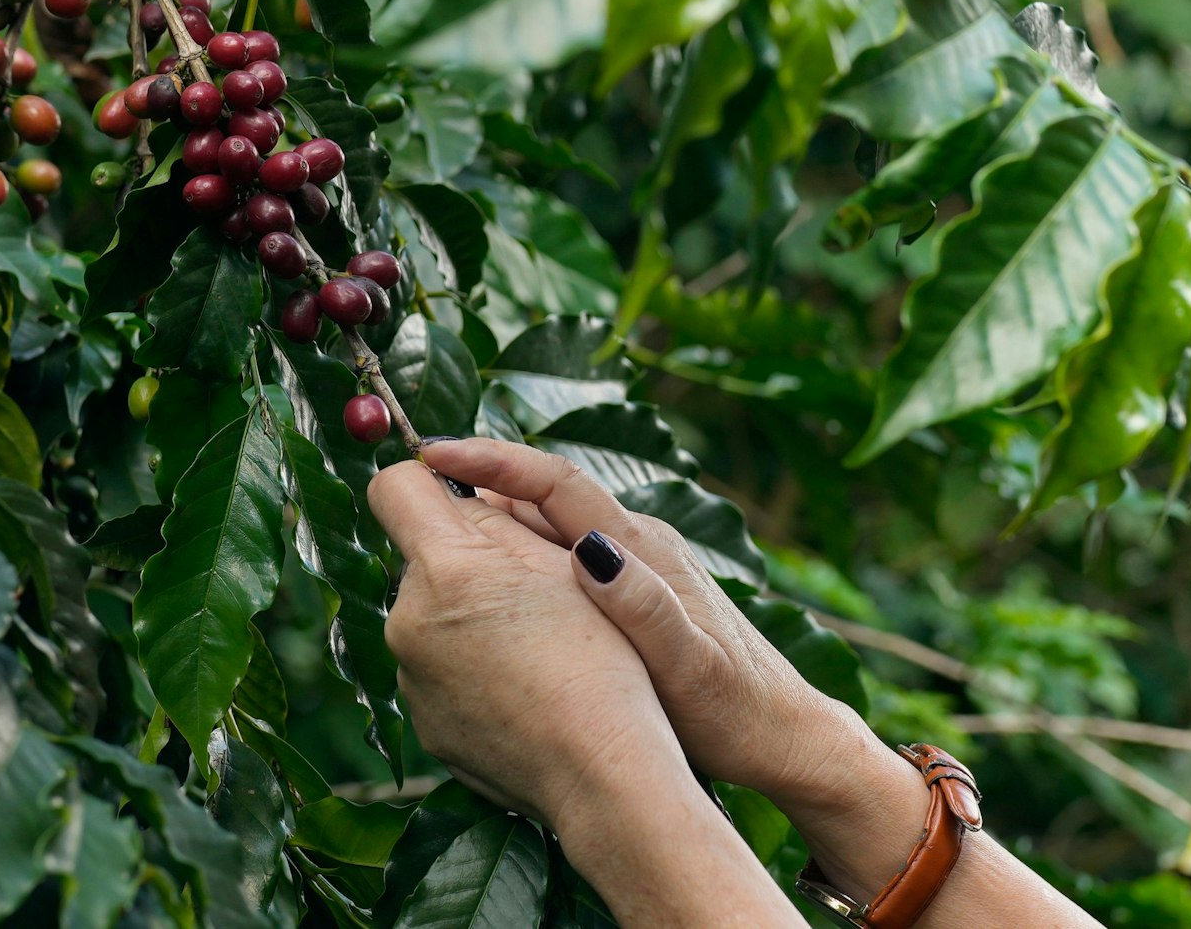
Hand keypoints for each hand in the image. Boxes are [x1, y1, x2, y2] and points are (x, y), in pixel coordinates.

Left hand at [365, 457, 687, 828]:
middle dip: (463, 560)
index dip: (428, 480)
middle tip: (530, 588)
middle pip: (420, 560)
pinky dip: (471, 669)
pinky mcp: (424, 724)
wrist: (601, 776)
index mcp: (443, 571)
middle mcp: (407, 622)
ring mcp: (410, 680)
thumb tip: (458, 492)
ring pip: (431, 618)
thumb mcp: (562, 566)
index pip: (393, 488)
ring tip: (534, 648)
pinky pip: (439, 672)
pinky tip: (523, 690)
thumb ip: (498, 518)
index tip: (462, 493)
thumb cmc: (600, 663)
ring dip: (467, 617)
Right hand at [369, 455, 810, 927]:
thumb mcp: (688, 667)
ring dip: (490, 522)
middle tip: (409, 490)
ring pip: (546, 528)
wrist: (781, 734)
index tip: (434, 455)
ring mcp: (633, 567)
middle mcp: (636, 545)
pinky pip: (555, 559)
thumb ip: (644, 608)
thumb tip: (591, 549)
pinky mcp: (629, 593)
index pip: (555, 481)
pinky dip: (513, 558)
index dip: (492, 461)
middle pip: (543, 496)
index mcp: (641, 550)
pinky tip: (483, 587)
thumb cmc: (732, 709)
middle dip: (477, 483)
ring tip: (427, 533)